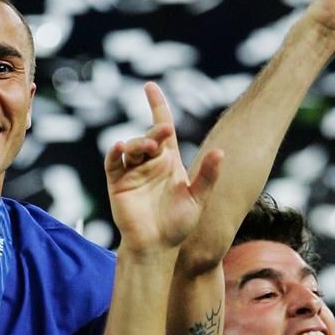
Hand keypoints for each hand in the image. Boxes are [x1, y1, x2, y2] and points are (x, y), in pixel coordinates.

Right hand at [104, 83, 223, 253]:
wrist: (157, 247)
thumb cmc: (178, 225)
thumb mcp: (198, 199)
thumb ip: (208, 176)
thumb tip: (221, 152)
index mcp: (169, 162)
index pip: (163, 127)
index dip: (157, 106)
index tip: (150, 87)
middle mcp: (150, 162)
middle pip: (149, 136)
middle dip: (154, 131)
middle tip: (162, 134)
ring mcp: (132, 172)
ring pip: (132, 146)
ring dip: (139, 143)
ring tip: (148, 149)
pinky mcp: (118, 183)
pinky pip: (113, 162)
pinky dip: (115, 152)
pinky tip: (120, 148)